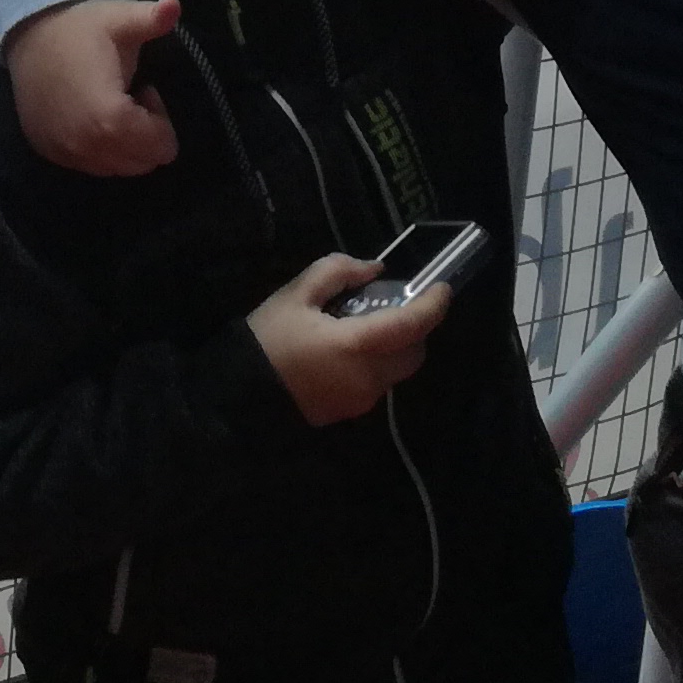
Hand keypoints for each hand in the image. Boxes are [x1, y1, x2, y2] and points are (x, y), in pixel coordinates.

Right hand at [5, 0, 178, 177]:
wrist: (28, 31)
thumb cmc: (81, 27)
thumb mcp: (121, 19)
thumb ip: (152, 19)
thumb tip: (175, 3)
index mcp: (108, 117)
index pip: (159, 147)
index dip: (161, 120)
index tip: (146, 90)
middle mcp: (84, 144)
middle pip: (140, 163)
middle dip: (145, 134)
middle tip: (130, 97)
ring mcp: (63, 151)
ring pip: (114, 168)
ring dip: (122, 144)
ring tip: (109, 105)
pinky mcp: (47, 151)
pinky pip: (87, 165)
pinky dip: (98, 149)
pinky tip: (88, 114)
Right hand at [248, 251, 450, 425]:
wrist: (240, 394)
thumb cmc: (268, 339)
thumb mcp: (297, 293)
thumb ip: (338, 272)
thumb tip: (374, 270)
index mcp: (358, 346)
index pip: (412, 326)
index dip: (433, 305)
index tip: (443, 287)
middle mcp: (369, 378)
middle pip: (414, 353)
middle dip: (415, 328)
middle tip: (396, 305)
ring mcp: (361, 400)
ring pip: (397, 370)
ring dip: (394, 346)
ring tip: (364, 325)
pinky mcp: (350, 412)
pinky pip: (377, 382)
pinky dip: (376, 362)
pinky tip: (347, 349)